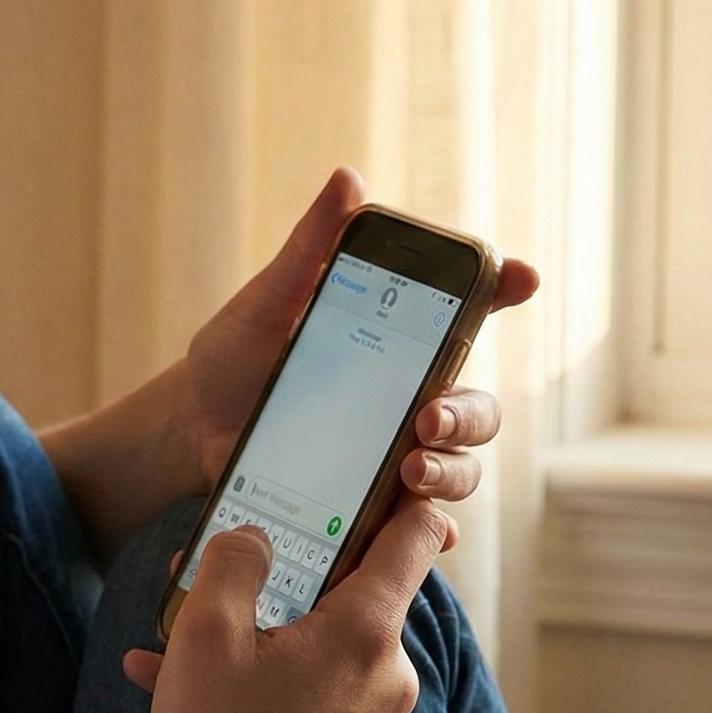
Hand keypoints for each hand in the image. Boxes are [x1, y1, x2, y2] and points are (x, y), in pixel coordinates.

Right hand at [121, 495, 454, 712]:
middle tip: (219, 575)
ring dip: (264, 634)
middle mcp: (390, 674)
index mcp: (367, 632)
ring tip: (182, 647)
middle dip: (287, 576)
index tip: (369, 477)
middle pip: (355, 591)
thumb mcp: (206, 632)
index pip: (415, 537)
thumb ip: (236, 560)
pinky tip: (201, 692)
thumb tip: (256, 537)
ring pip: (326, 645)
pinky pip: (317, 692)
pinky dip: (269, 681)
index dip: (395, 497)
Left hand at [179, 167, 539, 501]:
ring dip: (451, 473)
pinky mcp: (370, 503)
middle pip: (478, 409)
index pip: (470, 309)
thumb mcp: (266, 301)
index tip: (520, 276)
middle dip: (468, 415)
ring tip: (410, 473)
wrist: (191, 427)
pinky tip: (420, 533)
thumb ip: (309, 249)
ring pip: (460, 469)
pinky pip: (418, 526)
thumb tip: (348, 180)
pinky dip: (430, 532)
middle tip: (427, 418)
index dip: (505, 286)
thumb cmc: (234, 355)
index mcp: (399, 339)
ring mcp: (396, 454)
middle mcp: (411, 398)